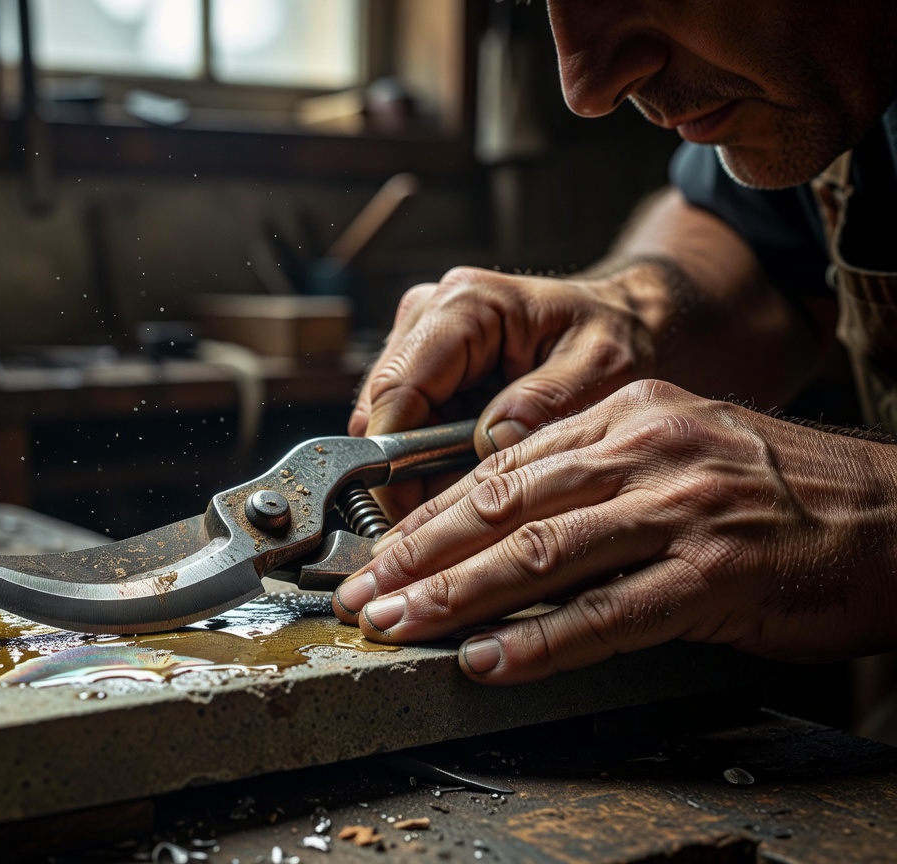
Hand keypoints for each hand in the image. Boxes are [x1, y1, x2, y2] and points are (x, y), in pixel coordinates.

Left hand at [334, 380, 896, 683]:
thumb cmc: (782, 493)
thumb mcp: (680, 451)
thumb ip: (594, 477)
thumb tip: (501, 529)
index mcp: (627, 416)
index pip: (501, 468)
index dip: (427, 517)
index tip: (376, 557)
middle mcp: (645, 451)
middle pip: (504, 505)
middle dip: (418, 557)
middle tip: (363, 598)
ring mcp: (680, 510)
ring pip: (541, 554)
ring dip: (457, 597)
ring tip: (400, 628)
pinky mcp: (715, 575)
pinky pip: (608, 612)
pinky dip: (541, 640)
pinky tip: (490, 661)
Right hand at [352, 265, 658, 518]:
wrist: (619, 321)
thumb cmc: (615, 339)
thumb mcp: (603, 370)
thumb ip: (545, 404)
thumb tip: (489, 442)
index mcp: (466, 305)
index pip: (398, 389)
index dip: (393, 461)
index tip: (412, 520)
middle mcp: (427, 314)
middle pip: (380, 410)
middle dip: (404, 470)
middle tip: (452, 519)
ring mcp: (416, 339)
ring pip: (382, 424)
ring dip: (415, 467)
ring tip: (468, 494)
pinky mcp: (418, 366)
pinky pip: (400, 426)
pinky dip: (425, 458)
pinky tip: (465, 472)